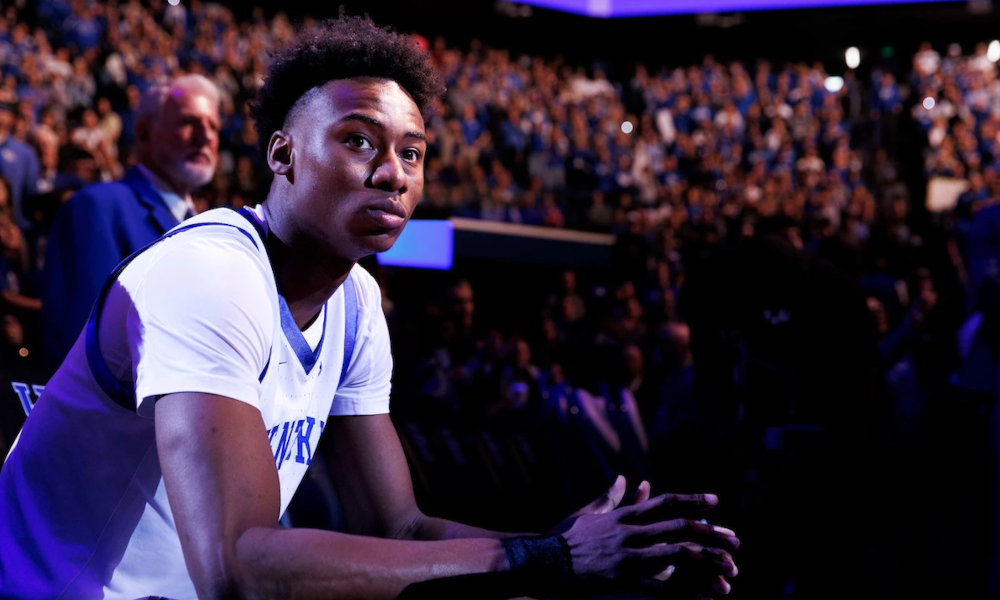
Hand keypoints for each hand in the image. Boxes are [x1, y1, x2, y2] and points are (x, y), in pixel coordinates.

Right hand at [555, 477, 739, 598]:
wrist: (543, 562)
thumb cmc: (563, 537)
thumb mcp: (587, 513)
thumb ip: (610, 496)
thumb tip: (624, 478)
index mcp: (624, 516)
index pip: (665, 503)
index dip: (692, 501)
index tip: (715, 501)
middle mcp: (630, 532)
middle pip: (679, 527)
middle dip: (711, 533)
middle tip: (735, 540)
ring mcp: (628, 557)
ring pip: (677, 554)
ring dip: (707, 560)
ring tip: (730, 568)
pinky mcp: (624, 581)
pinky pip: (662, 588)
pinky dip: (687, 593)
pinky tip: (706, 597)